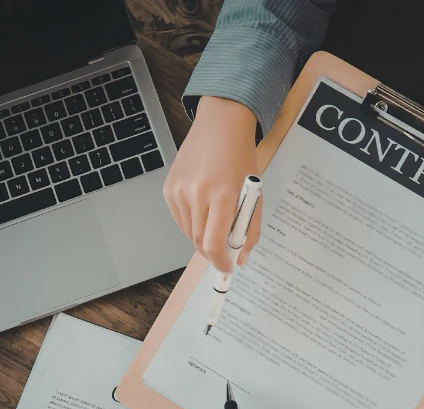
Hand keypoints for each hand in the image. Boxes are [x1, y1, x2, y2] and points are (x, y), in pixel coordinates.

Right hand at [163, 96, 261, 272]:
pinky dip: (192, 222)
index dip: (220, 262)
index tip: (226, 268)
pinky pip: (179, 219)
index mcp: (223, 195)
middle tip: (224, 250)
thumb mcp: (255, 194)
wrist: (221, 125)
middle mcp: (197, 193)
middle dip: (212, 252)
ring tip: (216, 218)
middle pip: (198, 242)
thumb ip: (249, 229)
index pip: (214, 244)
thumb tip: (240, 259)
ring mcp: (179, 190)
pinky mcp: (168, 188)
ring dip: (202, 235)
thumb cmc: (241, 159)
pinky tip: (203, 206)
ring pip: (188, 232)